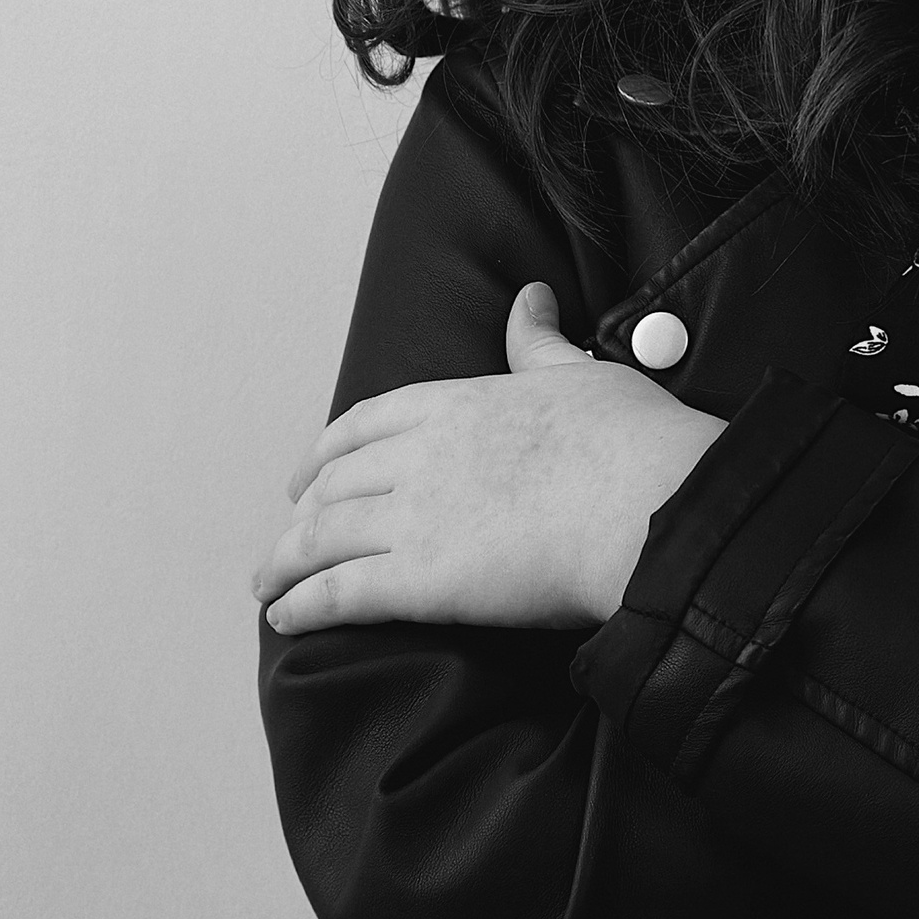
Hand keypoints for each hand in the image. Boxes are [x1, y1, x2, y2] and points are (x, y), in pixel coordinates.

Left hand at [253, 284, 725, 634]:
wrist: (652, 505)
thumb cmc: (634, 442)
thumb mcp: (583, 374)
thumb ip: (541, 345)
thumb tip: (531, 298)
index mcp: (458, 402)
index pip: (367, 422)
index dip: (328, 451)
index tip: (310, 473)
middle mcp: (423, 454)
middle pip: (335, 481)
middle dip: (302, 512)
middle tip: (288, 538)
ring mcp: (415, 516)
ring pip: (322, 537)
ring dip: (285, 564)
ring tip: (266, 589)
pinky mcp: (420, 580)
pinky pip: (340, 592)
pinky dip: (303, 605)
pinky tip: (285, 620)